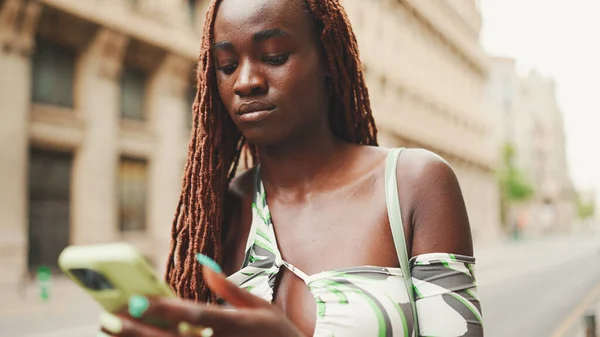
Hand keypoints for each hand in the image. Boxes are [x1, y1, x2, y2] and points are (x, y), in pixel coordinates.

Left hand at [99, 255, 305, 336]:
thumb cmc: (277, 332)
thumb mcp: (259, 305)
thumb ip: (228, 287)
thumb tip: (204, 262)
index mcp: (235, 324)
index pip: (195, 316)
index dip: (166, 309)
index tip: (139, 300)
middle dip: (137, 330)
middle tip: (108, 316)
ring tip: (111, 327)